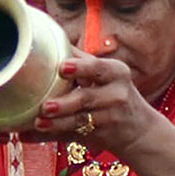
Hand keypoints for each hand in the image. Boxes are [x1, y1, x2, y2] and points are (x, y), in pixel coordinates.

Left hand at [25, 49, 155, 156]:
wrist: (138, 128)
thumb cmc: (109, 92)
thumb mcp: (103, 74)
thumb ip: (78, 61)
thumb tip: (42, 40)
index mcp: (114, 72)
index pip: (97, 67)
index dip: (80, 67)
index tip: (62, 67)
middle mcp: (116, 93)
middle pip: (87, 97)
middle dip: (66, 102)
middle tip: (46, 106)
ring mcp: (109, 116)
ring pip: (79, 119)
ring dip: (57, 122)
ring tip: (39, 122)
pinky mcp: (101, 135)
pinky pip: (74, 134)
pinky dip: (54, 133)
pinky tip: (37, 133)